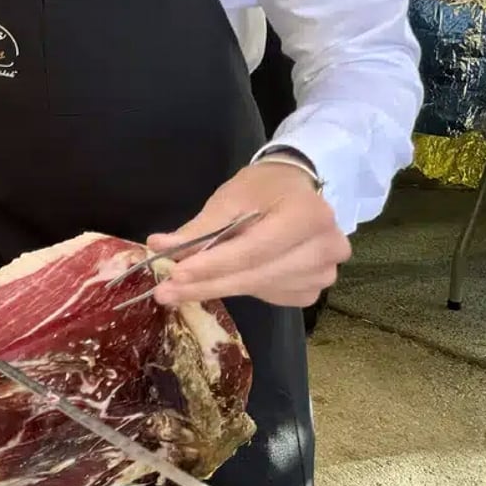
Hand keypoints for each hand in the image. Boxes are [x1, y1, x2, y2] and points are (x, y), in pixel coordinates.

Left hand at [149, 158, 346, 307]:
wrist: (294, 189)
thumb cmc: (262, 189)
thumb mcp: (229, 199)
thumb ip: (199, 229)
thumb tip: (158, 247)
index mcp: (309, 215)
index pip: (253, 249)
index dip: (212, 265)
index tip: (175, 275)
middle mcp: (326, 247)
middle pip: (256, 274)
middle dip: (206, 285)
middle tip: (165, 293)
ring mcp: (325, 272)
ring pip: (260, 289)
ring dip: (218, 290)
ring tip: (180, 290)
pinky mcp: (314, 289)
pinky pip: (270, 297)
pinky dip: (241, 290)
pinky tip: (222, 281)